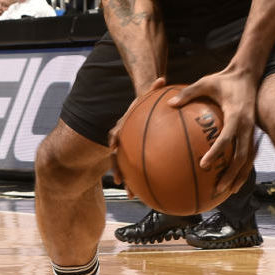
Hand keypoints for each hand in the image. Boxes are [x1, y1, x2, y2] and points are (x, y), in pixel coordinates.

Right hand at [108, 76, 165, 194]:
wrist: (142, 107)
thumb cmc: (147, 101)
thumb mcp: (148, 94)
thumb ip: (153, 88)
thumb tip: (162, 78)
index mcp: (124, 125)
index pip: (115, 134)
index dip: (114, 141)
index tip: (113, 148)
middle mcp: (123, 138)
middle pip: (116, 156)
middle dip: (118, 169)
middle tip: (122, 183)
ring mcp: (128, 147)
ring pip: (125, 166)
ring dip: (128, 180)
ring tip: (133, 195)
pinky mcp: (137, 154)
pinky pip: (139, 167)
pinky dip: (143, 179)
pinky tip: (152, 192)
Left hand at [168, 66, 257, 196]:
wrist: (248, 74)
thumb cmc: (224, 79)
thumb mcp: (205, 82)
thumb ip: (188, 93)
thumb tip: (169, 104)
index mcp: (236, 114)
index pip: (227, 138)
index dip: (217, 153)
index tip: (204, 165)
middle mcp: (247, 125)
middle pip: (242, 156)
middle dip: (232, 174)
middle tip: (218, 188)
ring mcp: (253, 130)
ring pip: (249, 159)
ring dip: (240, 176)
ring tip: (229, 192)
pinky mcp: (254, 132)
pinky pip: (249, 153)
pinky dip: (243, 168)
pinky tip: (234, 178)